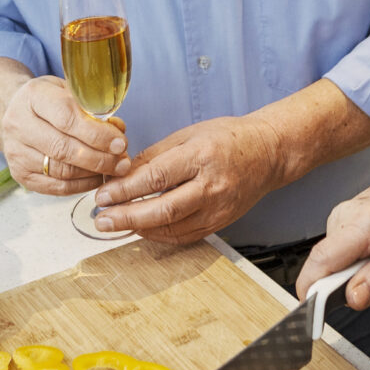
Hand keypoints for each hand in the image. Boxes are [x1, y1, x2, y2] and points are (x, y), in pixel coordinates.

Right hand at [0, 76, 130, 194]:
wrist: (15, 113)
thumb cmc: (50, 100)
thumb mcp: (69, 90)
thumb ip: (93, 108)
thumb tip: (118, 130)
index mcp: (33, 96)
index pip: (66, 118)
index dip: (96, 133)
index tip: (120, 142)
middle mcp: (18, 125)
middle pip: (63, 148)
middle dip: (99, 157)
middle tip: (122, 161)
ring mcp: (16, 152)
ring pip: (61, 170)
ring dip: (93, 173)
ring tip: (114, 169)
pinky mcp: (20, 175)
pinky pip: (56, 187)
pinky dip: (81, 185)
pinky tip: (97, 178)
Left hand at [90, 115, 285, 242]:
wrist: (267, 154)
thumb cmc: (228, 138)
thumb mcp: (188, 134)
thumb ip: (154, 156)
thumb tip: (121, 173)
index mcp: (201, 155)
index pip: (156, 178)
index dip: (125, 190)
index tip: (102, 195)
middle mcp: (212, 185)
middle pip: (163, 209)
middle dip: (127, 217)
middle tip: (101, 219)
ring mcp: (218, 208)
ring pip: (172, 228)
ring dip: (139, 229)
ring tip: (115, 225)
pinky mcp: (220, 223)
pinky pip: (185, 236)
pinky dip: (159, 235)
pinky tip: (141, 229)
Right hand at [294, 156, 369, 310]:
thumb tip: (353, 299)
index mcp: (363, 222)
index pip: (320, 261)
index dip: (312, 292)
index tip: (316, 316)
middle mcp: (344, 216)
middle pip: (327, 268)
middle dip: (353, 286)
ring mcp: (341, 216)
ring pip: (336, 264)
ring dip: (361, 274)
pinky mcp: (343, 220)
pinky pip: (342, 254)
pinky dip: (361, 263)